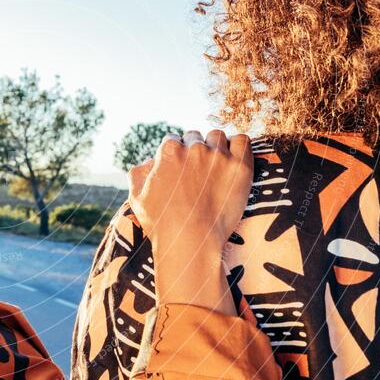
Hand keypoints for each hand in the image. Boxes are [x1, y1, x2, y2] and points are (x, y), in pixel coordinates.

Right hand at [127, 130, 252, 314]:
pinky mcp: (240, 167)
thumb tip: (149, 162)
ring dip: (215, 147)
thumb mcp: (137, 197)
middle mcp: (194, 148)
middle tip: (197, 172)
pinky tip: (233, 160)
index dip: (175, 154)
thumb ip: (138, 173)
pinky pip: (243, 141)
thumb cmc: (162, 223)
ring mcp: (218, 156)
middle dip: (194, 150)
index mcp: (168, 151)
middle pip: (195, 137)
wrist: (191, 243)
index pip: (173, 139)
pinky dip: (238, 146)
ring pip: (217, 136)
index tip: (180, 169)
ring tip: (215, 167)